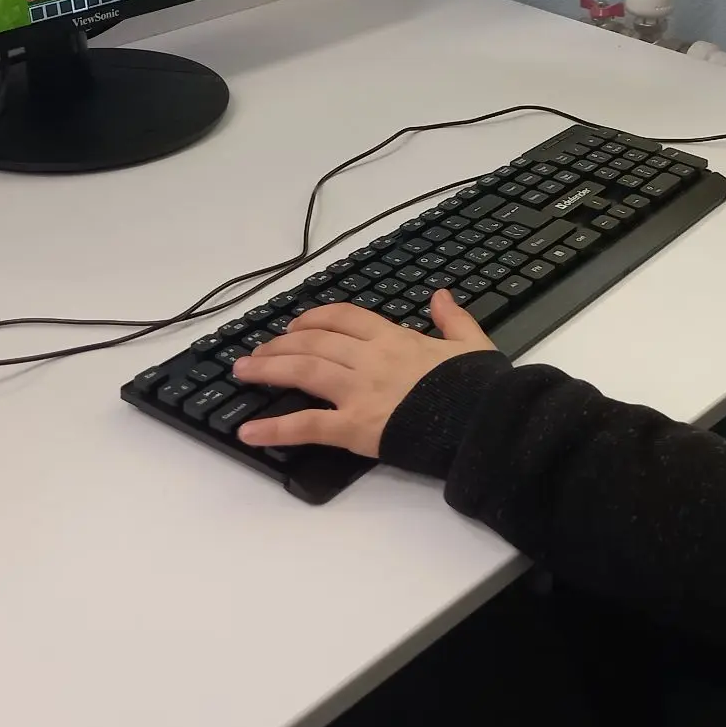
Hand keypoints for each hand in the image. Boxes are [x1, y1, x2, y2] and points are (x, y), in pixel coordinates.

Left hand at [231, 289, 495, 457]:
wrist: (483, 421)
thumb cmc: (478, 387)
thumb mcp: (472, 343)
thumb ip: (453, 318)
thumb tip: (441, 295)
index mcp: (394, 338)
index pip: (344, 318)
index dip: (314, 318)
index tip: (296, 325)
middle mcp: (369, 358)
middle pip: (313, 341)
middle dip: (279, 345)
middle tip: (256, 352)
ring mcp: (358, 391)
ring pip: (303, 370)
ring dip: (267, 369)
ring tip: (242, 372)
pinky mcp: (355, 426)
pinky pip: (307, 424)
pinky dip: (274, 428)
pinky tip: (248, 431)